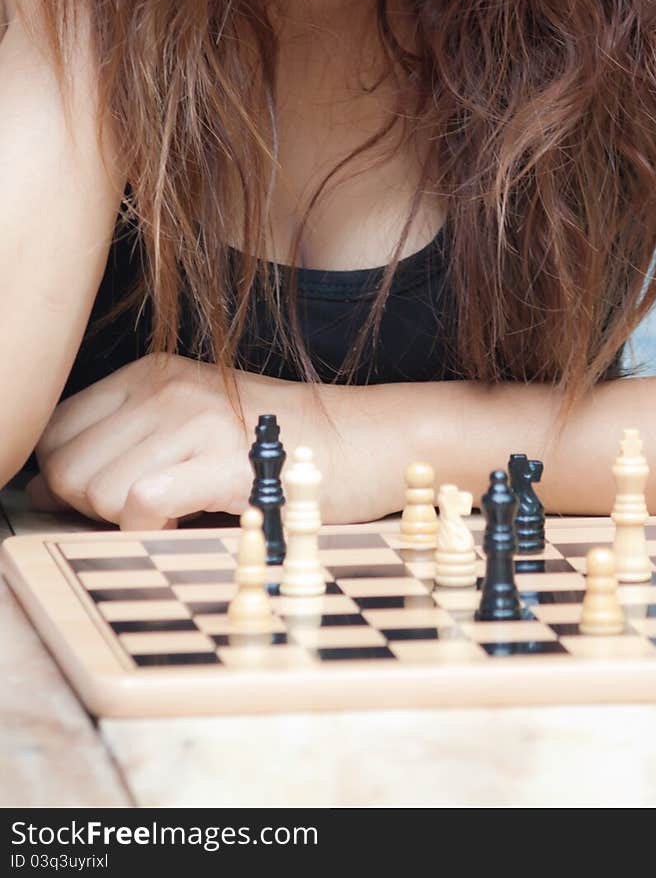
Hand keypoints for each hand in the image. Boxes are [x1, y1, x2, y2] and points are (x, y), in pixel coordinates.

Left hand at [25, 352, 407, 528]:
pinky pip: (141, 505)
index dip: (67, 477)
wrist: (367, 441)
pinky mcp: (225, 462)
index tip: (102, 499)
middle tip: (145, 513)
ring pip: (96, 489)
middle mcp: (167, 387)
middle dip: (90, 507)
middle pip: (67, 466)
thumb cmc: (279, 443)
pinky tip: (180, 527)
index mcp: (153, 371)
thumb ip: (117, 447)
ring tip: (175, 515)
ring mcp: (196, 421)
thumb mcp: (191, 424)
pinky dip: (147, 531)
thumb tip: (41, 487)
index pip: (58, 429)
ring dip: (123, 522)